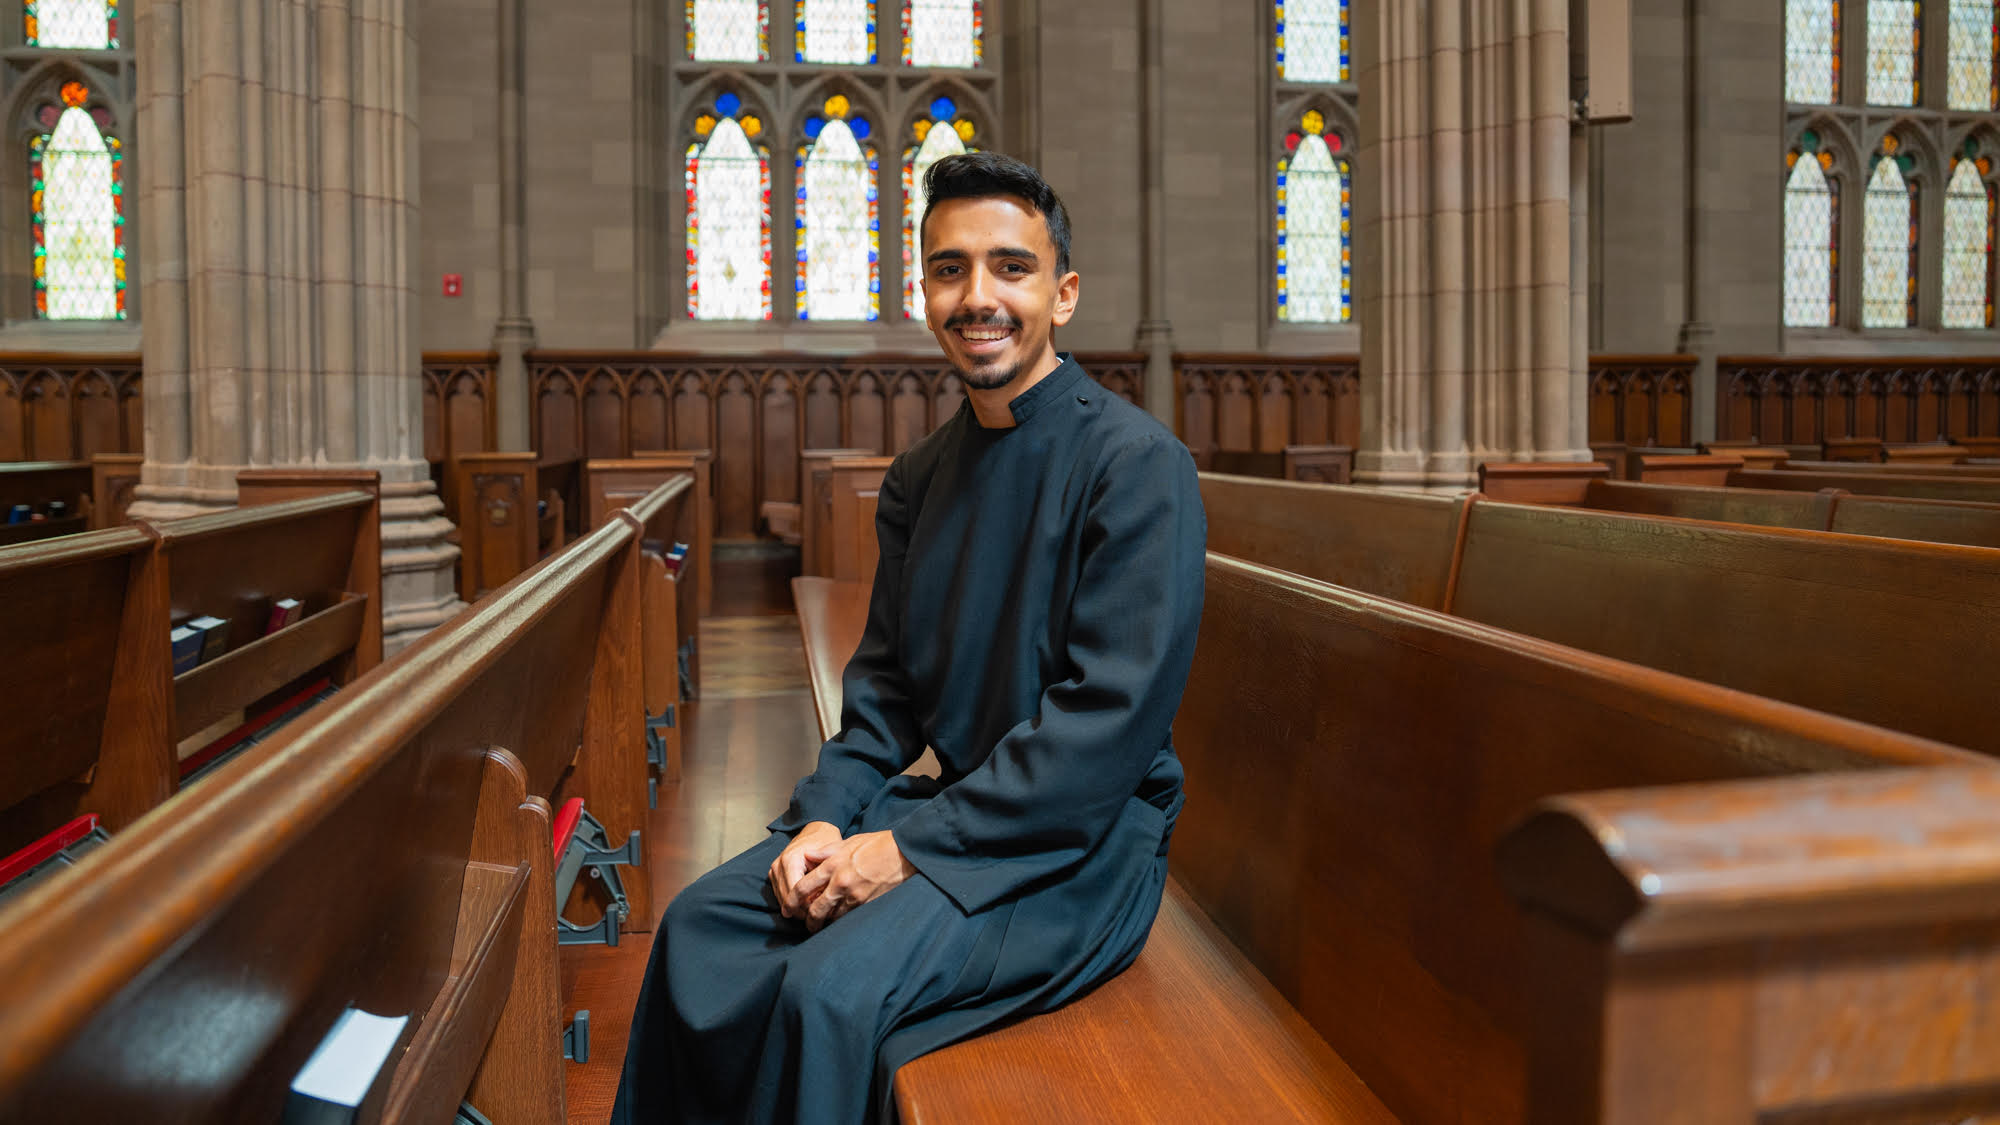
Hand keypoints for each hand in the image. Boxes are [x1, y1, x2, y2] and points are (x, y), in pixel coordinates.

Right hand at [769, 821, 843, 919]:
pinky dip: (792, 902)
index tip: (823, 911)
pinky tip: (806, 904)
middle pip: (787, 900)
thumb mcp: (830, 856)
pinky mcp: (773, 874)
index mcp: (791, 860)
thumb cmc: (825, 841)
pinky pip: (780, 896)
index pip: (797, 893)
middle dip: (803, 911)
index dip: (810, 906)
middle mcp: (778, 865)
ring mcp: (773, 870)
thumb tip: (822, 901)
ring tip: (815, 910)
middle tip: (820, 914)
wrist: (816, 829)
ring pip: (782, 901)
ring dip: (797, 909)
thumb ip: (824, 877)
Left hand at [792, 830, 916, 932]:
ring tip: (822, 923)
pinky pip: (848, 916)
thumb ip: (825, 851)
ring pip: (832, 916)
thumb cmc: (877, 844)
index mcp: (832, 865)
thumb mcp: (848, 842)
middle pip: (815, 909)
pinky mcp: (867, 903)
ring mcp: (854, 895)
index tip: (788, 907)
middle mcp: (840, 882)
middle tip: (805, 924)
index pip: (803, 887)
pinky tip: (839, 919)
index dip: (792, 900)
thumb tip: (808, 856)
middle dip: (808, 920)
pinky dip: (841, 919)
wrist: (903, 853)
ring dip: (825, 921)